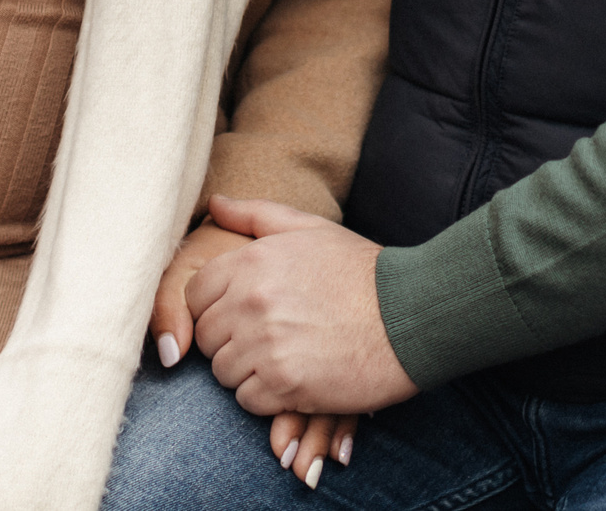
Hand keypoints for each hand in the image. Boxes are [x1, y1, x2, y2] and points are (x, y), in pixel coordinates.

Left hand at [153, 217, 358, 485]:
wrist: (412, 314)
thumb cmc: (361, 270)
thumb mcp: (310, 229)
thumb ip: (255, 215)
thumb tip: (213, 205)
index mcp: (251, 262)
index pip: (193, 296)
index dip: (214, 307)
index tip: (242, 314)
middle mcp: (251, 302)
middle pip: (206, 337)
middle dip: (230, 341)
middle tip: (268, 338)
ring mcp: (266, 345)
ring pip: (223, 372)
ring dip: (248, 371)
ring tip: (285, 357)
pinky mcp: (285, 384)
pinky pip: (248, 400)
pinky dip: (267, 397)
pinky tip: (296, 378)